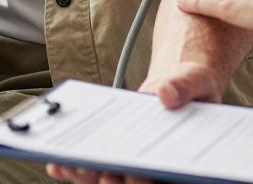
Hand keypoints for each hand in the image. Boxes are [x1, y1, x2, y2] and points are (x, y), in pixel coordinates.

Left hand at [43, 63, 219, 183]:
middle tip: (99, 174)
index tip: (133, 173)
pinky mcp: (118, 153)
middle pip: (134, 180)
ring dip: (89, 175)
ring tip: (66, 167)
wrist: (182, 82)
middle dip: (116, 179)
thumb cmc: (192, 85)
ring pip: (111, 177)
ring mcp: (136, 160)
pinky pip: (98, 164)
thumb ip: (184, 86)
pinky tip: (58, 166)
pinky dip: (77, 166)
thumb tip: (165, 94)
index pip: (165, 175)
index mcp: (182, 153)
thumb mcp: (195, 79)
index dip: (148, 178)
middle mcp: (158, 162)